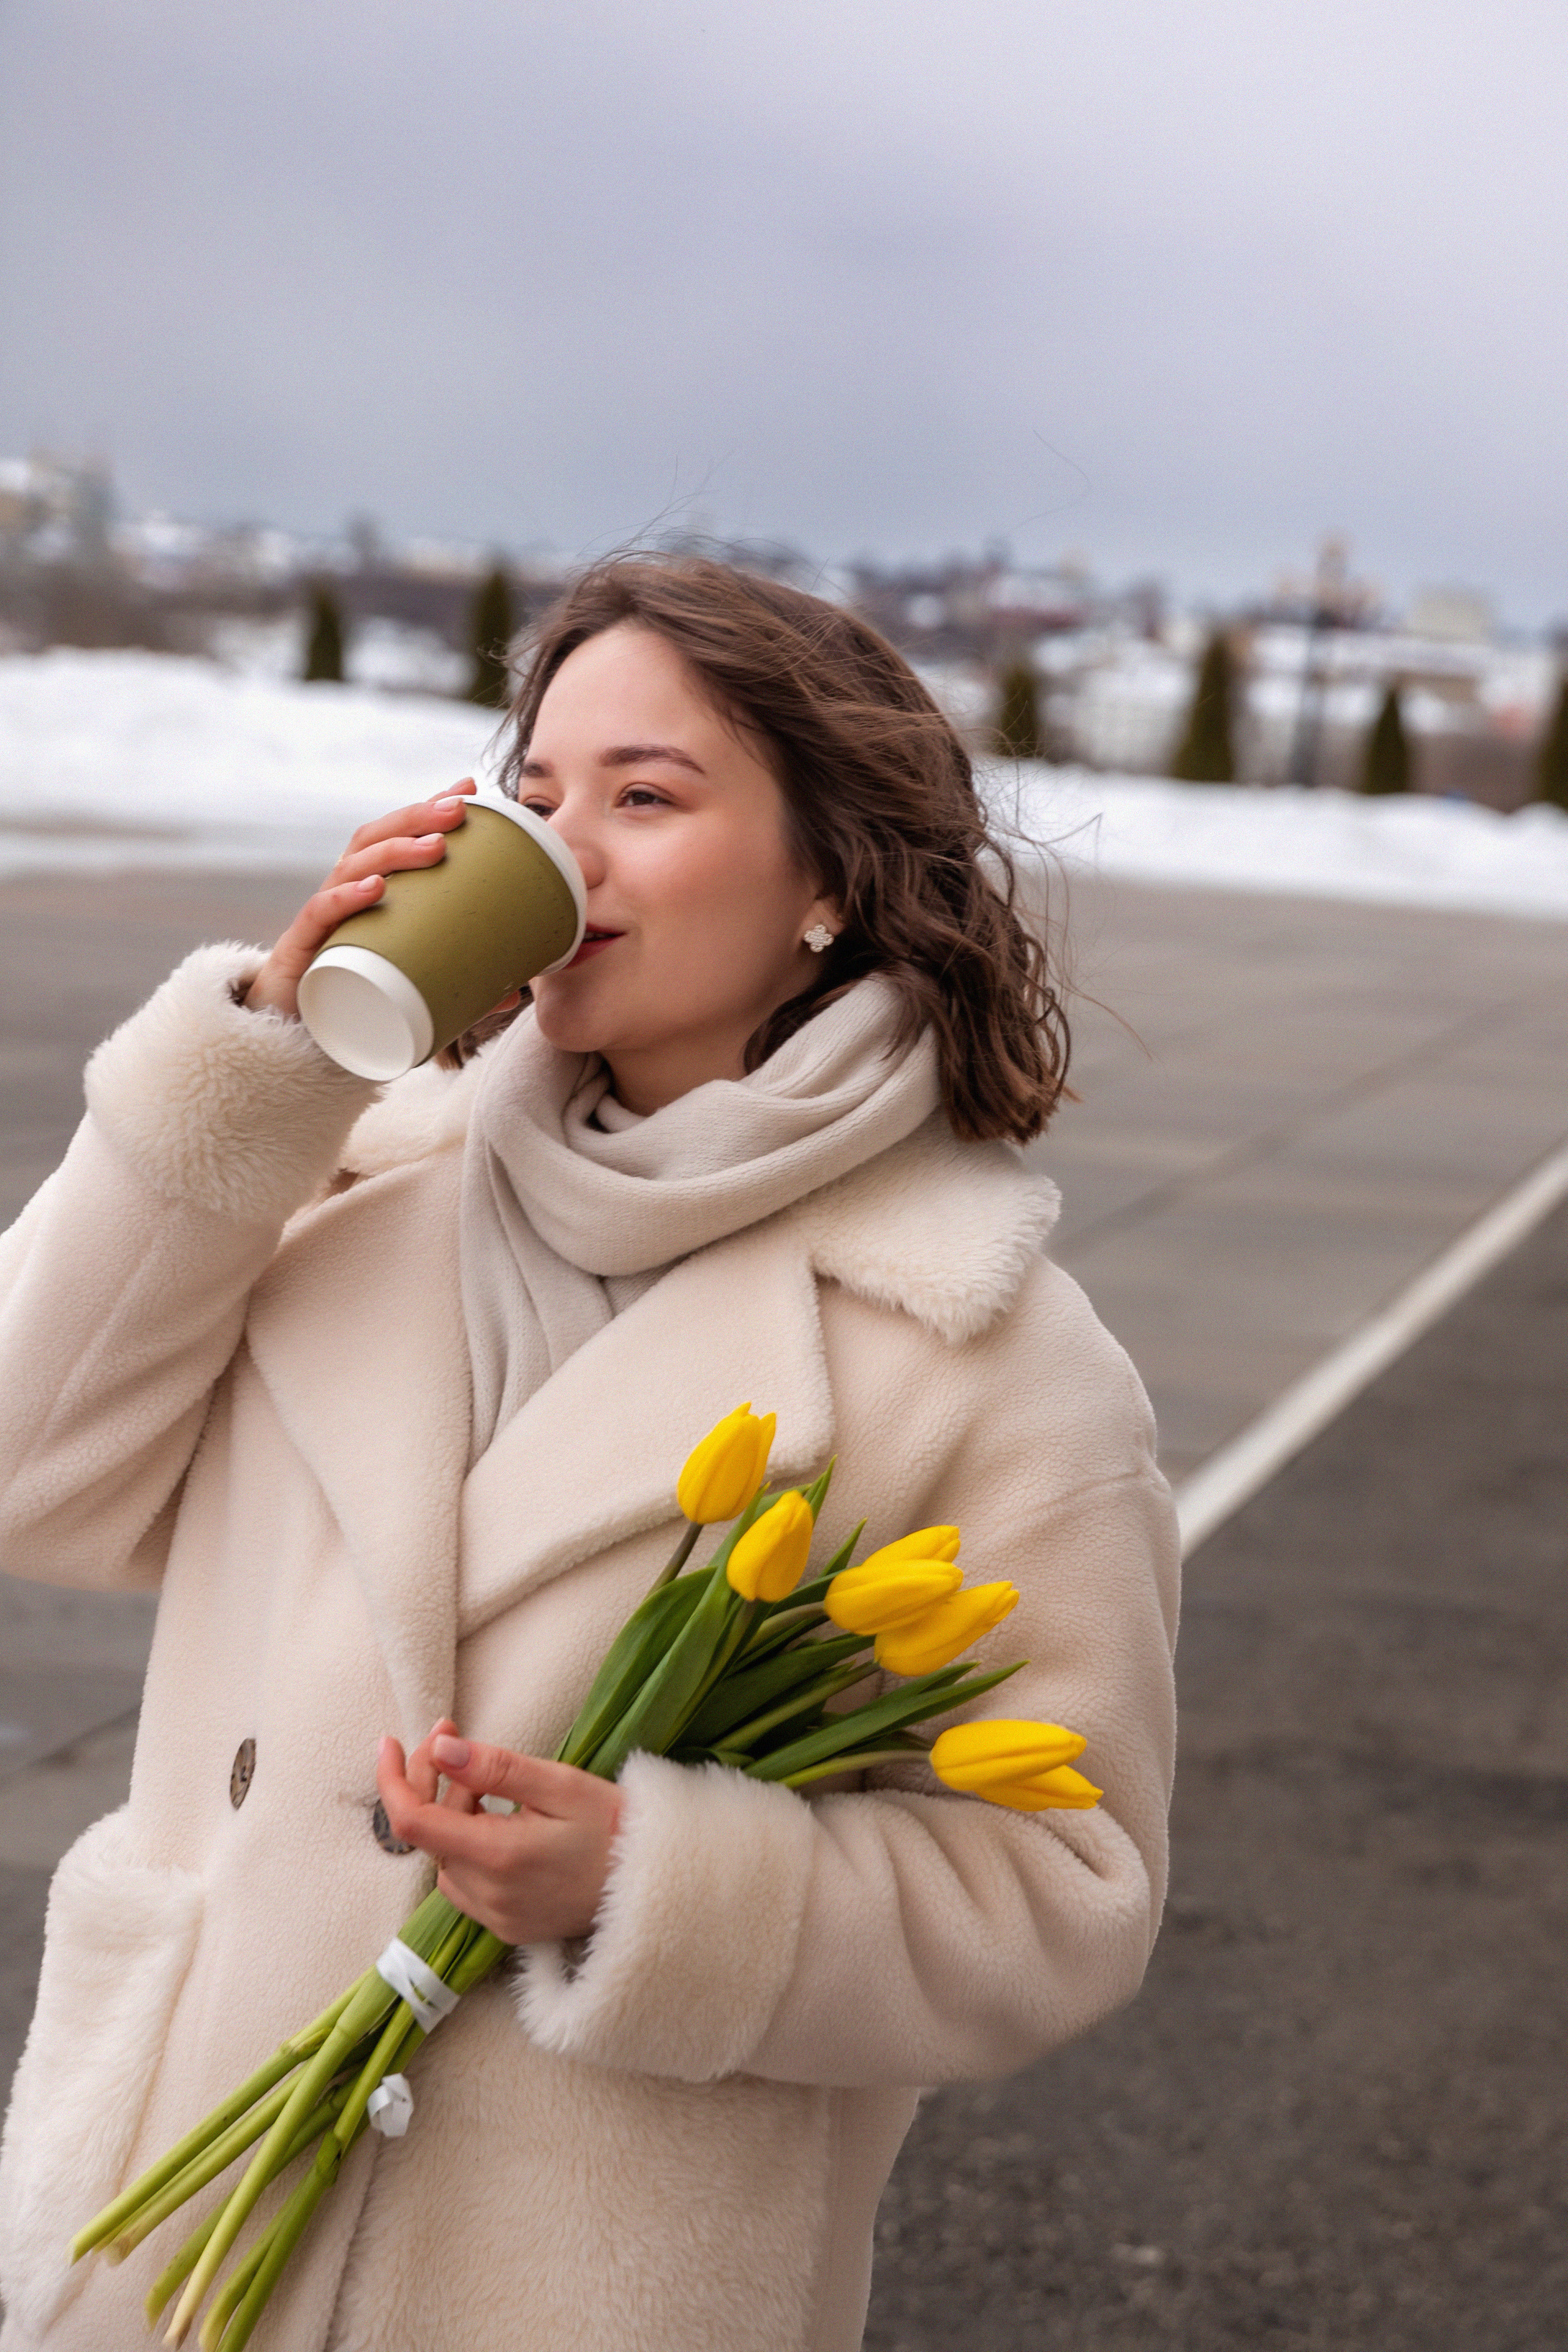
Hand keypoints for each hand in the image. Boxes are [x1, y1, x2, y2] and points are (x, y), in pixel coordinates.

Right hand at [244, 780, 477, 1020]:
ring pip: (352, 868)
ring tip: (436, 846)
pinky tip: (375, 889)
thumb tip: (511, 992)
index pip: (396, 836)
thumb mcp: (405, 982)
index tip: (470, 789)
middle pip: (375, 839)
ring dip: (395, 851)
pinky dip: (347, 898)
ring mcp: (321, 919)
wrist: (286, 1035)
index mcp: (366, 892)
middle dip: (417, 817)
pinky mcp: (301, 950)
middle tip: (459, 809)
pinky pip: (322, 915)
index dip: (428, 808)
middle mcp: (341, 893)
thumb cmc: (350, 997)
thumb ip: (453, 982)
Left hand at [375, 1719, 624, 1945]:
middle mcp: (488, 1895)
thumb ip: (497, 1767)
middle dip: (433, 1779)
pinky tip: (497, 1818)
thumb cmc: (616, 1828)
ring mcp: (496, 1917)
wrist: (655, 1888)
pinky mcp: (506, 1926)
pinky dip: (467, 1842)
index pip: (413, 1822)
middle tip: (454, 1733)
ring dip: (452, 1811)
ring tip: (489, 1779)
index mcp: (498, 1857)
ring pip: (445, 1855)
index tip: (391, 1741)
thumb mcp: (562, 1784)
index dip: (393, 1779)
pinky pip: (464, 1880)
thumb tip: (441, 1748)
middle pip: (429, 1833)